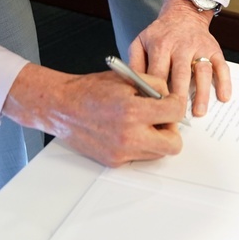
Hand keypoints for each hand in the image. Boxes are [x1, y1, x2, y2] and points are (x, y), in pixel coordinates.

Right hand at [1, 63, 185, 166]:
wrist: (62, 107)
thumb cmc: (90, 90)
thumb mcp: (127, 77)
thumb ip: (154, 85)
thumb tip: (171, 96)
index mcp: (133, 111)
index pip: (175, 112)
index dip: (176, 103)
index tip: (171, 101)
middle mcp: (129, 136)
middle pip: (173, 144)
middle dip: (172, 130)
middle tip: (162, 119)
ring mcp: (122, 152)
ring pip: (159, 154)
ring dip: (157, 139)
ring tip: (143, 123)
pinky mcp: (114, 161)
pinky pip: (140, 157)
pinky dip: (140, 145)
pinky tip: (129, 131)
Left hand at [128, 0, 231, 117]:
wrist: (183, 14)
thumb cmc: (160, 34)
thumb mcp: (140, 43)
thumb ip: (135, 64)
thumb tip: (132, 88)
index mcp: (160, 45)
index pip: (157, 74)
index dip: (156, 94)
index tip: (154, 112)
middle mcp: (181, 46)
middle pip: (180, 74)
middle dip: (178, 97)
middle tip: (176, 116)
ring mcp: (199, 48)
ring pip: (202, 71)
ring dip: (202, 93)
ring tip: (199, 112)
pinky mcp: (214, 49)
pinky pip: (222, 66)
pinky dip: (225, 82)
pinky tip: (223, 97)